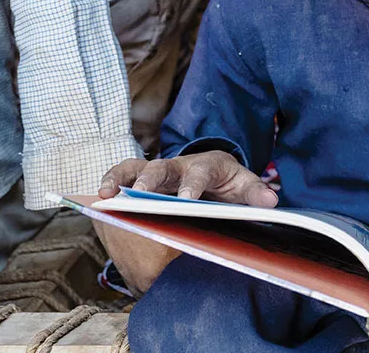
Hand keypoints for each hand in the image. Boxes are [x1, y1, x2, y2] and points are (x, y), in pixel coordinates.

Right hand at [98, 151, 277, 207]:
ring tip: (107, 195)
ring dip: (121, 179)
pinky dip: (110, 184)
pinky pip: (122, 176)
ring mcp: (158, 170)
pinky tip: (97, 200)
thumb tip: (271, 202)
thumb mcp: (243, 185)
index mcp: (206, 165)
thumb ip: (254, 193)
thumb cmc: (226, 181)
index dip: (193, 184)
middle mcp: (178, 165)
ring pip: (136, 168)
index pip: (200, 172)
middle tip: (141, 193)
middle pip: (162, 168)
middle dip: (151, 180)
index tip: (187, 199)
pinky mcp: (141, 178)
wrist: (213, 171)